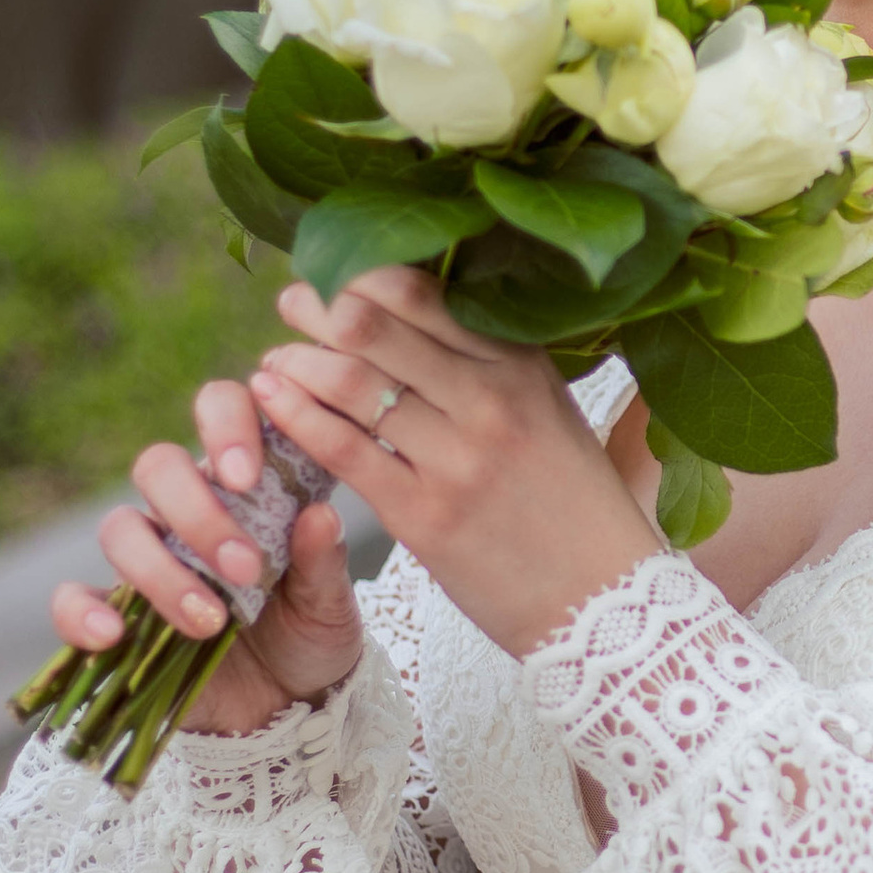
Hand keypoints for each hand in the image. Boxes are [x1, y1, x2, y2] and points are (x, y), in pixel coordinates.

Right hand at [47, 378, 365, 737]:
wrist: (289, 711)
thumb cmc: (311, 635)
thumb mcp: (330, 603)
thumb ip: (323, 559)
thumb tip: (319, 513)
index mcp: (244, 483)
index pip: (220, 409)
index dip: (226, 424)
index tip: (249, 475)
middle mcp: (187, 510)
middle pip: (157, 465)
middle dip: (196, 511)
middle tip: (244, 568)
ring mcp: (147, 560)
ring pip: (118, 528)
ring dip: (160, 570)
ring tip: (212, 621)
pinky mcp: (117, 616)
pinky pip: (72, 599)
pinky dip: (82, 613)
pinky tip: (113, 635)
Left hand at [246, 268, 662, 659]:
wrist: (599, 599)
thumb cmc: (571, 502)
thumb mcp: (550, 409)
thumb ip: (493, 360)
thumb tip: (414, 310)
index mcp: (521, 362)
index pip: (422, 292)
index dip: (363, 274)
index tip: (335, 273)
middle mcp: (490, 398)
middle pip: (376, 327)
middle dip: (320, 306)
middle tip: (293, 300)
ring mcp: (457, 457)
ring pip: (351, 384)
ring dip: (298, 361)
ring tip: (276, 358)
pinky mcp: (424, 514)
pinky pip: (343, 450)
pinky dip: (297, 417)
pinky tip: (273, 400)